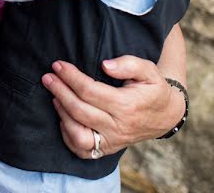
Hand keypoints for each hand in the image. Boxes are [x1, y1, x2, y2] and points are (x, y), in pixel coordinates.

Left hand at [41, 57, 181, 158]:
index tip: (58, 65)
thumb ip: (129, 64)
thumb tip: (105, 65)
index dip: (71, 77)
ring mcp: (112, 141)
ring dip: (61, 113)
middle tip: (48, 77)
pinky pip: (82, 149)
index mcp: (127, 105)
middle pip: (80, 110)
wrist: (165, 115)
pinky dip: (68, 134)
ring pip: (78, 134)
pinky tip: (63, 116)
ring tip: (54, 96)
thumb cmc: (152, 89)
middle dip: (60, 91)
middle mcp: (118, 126)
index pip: (90, 91)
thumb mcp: (149, 70)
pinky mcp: (107, 149)